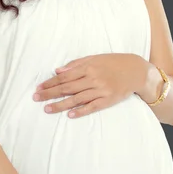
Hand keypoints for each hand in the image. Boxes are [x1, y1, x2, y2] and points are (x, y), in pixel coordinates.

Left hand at [32, 53, 148, 117]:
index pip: (64, 76)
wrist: (136, 70)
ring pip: (76, 99)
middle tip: (36, 98)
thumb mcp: (95, 58)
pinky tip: (69, 115)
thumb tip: (58, 71)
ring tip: (47, 109)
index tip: (39, 87)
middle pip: (67, 88)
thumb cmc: (113, 63)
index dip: (50, 83)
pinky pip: (92, 107)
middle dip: (50, 93)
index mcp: (88, 67)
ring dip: (60, 105)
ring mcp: (101, 90)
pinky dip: (80, 111)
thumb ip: (76, 64)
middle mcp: (93, 79)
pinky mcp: (108, 100)